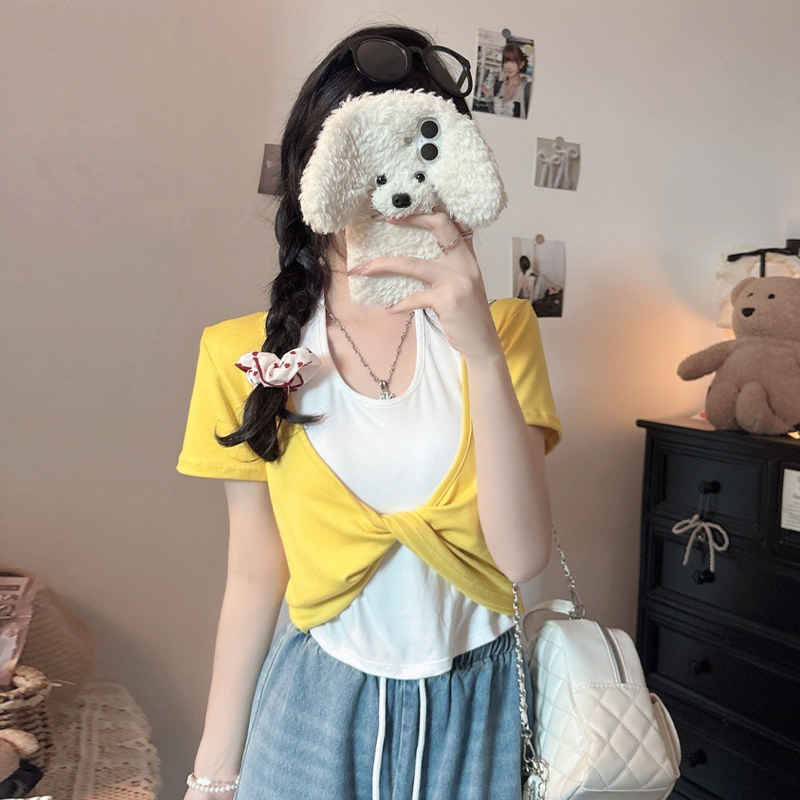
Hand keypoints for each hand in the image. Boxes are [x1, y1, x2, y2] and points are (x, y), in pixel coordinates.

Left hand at [348, 211, 501, 361]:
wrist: (482, 343)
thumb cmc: (467, 315)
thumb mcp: (462, 284)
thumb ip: (447, 267)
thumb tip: (412, 259)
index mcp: (467, 255)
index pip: (449, 222)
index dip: (424, 213)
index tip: (399, 212)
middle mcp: (465, 262)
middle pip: (438, 226)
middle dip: (409, 219)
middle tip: (383, 219)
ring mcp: (458, 280)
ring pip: (414, 264)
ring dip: (385, 265)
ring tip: (363, 269)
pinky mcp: (448, 300)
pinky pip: (415, 298)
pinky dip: (400, 304)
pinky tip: (389, 309)